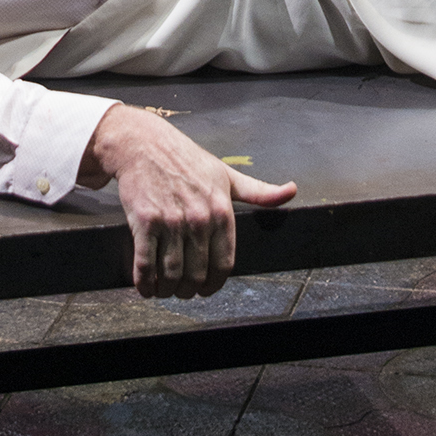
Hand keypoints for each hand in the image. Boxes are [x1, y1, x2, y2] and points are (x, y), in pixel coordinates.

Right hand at [80, 104, 296, 297]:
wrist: (144, 144)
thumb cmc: (186, 159)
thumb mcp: (227, 174)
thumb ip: (259, 190)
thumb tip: (292, 191)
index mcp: (222, 211)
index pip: (224, 264)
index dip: (214, 284)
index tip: (206, 289)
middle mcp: (199, 219)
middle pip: (197, 275)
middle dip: (188, 290)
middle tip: (182, 291)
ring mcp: (170, 221)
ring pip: (171, 274)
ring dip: (167, 290)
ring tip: (164, 290)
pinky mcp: (144, 221)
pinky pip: (145, 264)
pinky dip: (144, 283)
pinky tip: (145, 287)